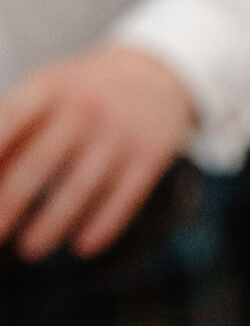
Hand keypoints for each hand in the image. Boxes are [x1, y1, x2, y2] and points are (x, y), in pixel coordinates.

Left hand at [0, 45, 195, 260]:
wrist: (158, 74)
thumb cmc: (85, 90)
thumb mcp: (47, 89)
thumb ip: (14, 123)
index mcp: (48, 89)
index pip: (8, 124)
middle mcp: (83, 110)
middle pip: (38, 164)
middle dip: (10, 204)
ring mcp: (119, 135)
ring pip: (79, 188)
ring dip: (51, 224)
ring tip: (29, 250)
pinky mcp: (150, 156)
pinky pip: (125, 198)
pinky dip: (103, 226)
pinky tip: (84, 248)